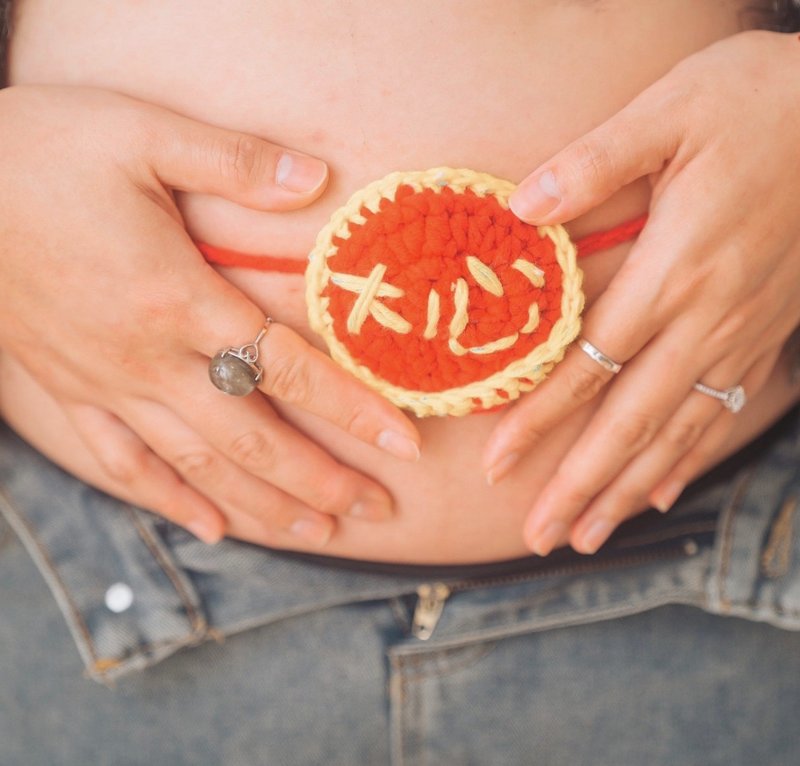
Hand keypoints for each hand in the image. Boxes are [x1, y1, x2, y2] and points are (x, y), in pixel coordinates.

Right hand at [0, 85, 419, 546]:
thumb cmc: (40, 152)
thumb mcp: (141, 131)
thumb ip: (235, 160)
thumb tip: (316, 177)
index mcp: (177, 298)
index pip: (286, 367)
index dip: (352, 410)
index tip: (404, 445)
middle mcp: (148, 358)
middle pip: (252, 438)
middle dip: (320, 480)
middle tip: (377, 511)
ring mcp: (106, 385)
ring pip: (197, 466)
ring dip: (262, 506)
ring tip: (318, 533)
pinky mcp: (69, 392)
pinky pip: (124, 464)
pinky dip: (169, 501)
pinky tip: (211, 528)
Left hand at [482, 30, 799, 554]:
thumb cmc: (754, 103)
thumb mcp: (668, 112)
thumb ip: (593, 164)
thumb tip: (521, 208)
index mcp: (673, 270)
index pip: (590, 367)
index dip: (540, 421)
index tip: (497, 466)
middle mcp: (707, 318)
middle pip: (631, 422)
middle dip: (580, 485)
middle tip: (536, 537)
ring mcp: (742, 334)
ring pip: (678, 432)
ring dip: (628, 490)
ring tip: (587, 537)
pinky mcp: (765, 334)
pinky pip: (724, 412)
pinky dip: (690, 458)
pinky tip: (663, 493)